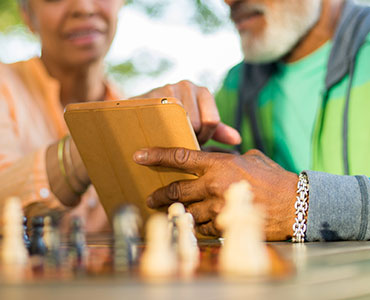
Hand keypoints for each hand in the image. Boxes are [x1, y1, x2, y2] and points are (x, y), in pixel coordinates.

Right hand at [132, 80, 240, 145]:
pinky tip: (158, 130)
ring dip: (175, 134)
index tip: (196, 140)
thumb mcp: (198, 123)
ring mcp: (168, 88)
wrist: (143, 111)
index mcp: (203, 92)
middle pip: (196, 123)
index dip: (205, 136)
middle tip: (181, 138)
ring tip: (169, 134)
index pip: (212, 121)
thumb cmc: (175, 119)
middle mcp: (187, 85)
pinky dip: (161, 129)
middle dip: (190, 137)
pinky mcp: (151, 95)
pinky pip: (163, 119)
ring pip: (180, 123)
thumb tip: (237, 140)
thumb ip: (217, 131)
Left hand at [133, 147, 297, 240]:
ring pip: (186, 210)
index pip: (179, 157)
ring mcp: (217, 206)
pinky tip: (194, 222)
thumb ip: (229, 158)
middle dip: (160, 194)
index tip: (139, 155)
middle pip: (176, 189)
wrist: (294, 204)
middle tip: (151, 197)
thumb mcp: (250, 159)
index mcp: (218, 164)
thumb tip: (218, 158)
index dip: (157, 155)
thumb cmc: (273, 178)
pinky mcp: (223, 224)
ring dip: (175, 212)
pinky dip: (196, 223)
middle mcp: (213, 184)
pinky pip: (201, 225)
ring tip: (167, 212)